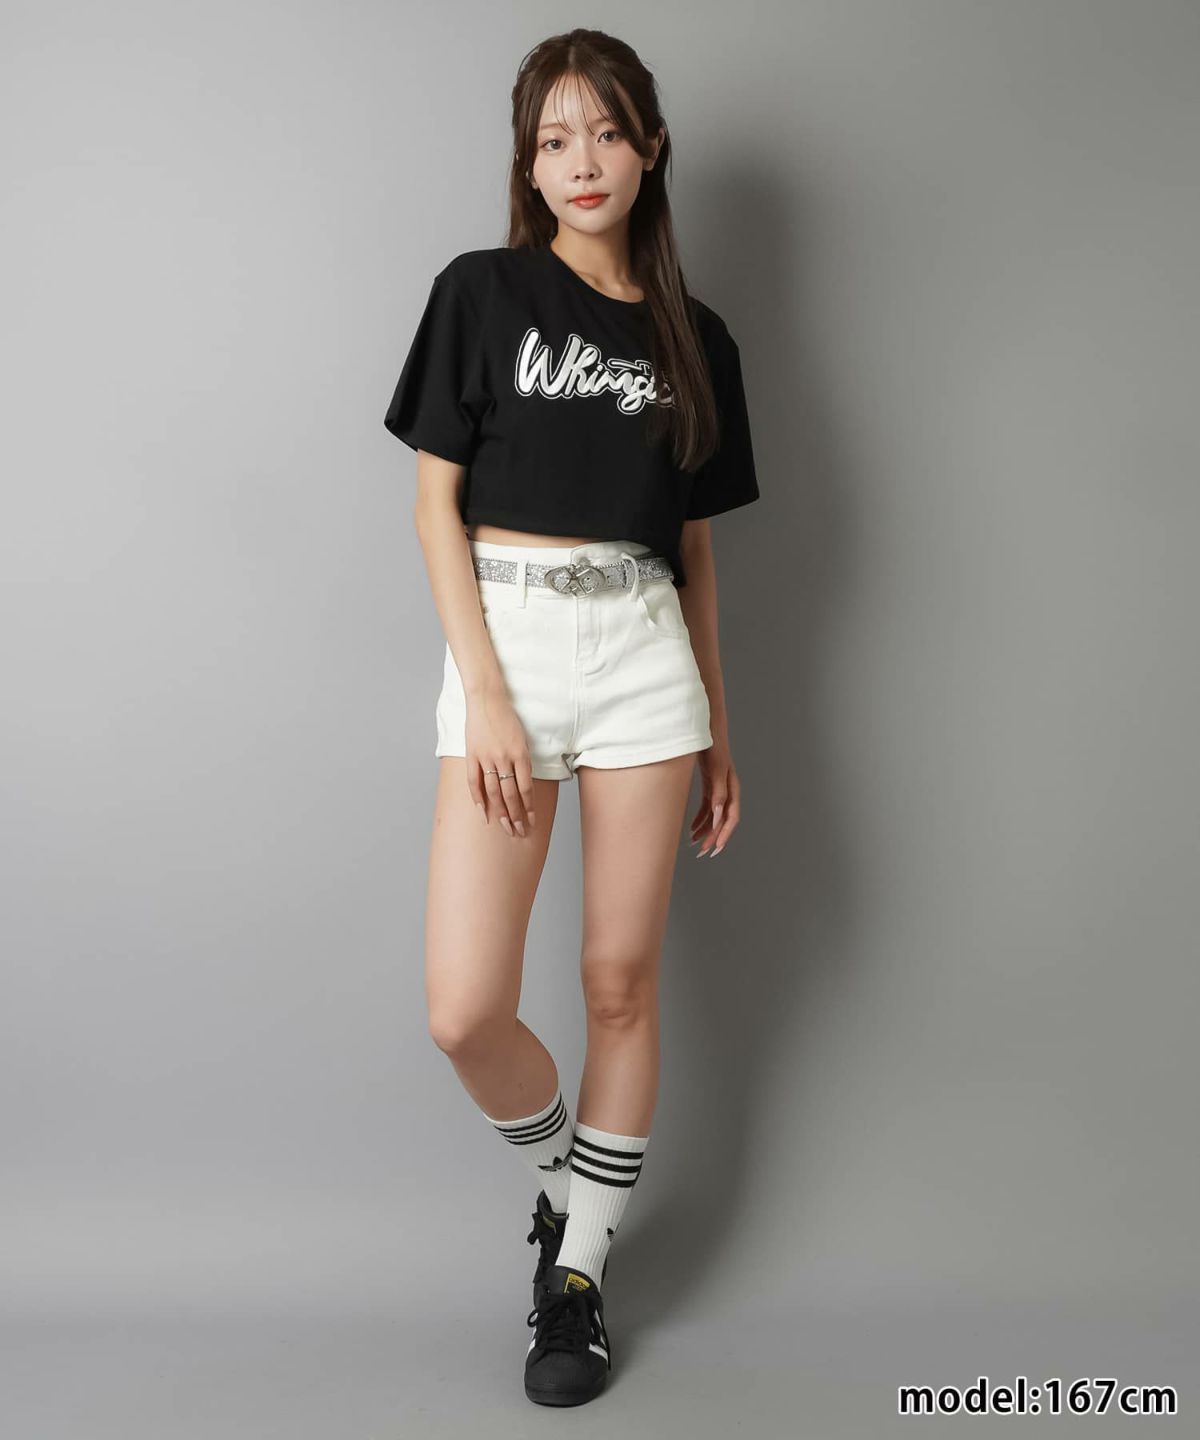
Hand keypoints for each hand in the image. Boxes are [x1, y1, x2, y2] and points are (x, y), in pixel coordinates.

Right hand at [465, 693, 535, 837]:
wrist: (487, 699)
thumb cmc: (507, 718)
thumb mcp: (521, 739)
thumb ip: (522, 761)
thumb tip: (524, 785)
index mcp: (520, 754)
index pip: (526, 788)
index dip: (529, 807)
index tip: (532, 821)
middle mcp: (504, 758)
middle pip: (511, 795)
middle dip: (516, 816)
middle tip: (519, 832)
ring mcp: (486, 758)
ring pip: (494, 792)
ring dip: (500, 813)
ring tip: (505, 828)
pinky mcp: (472, 755)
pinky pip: (474, 782)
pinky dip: (478, 799)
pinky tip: (483, 813)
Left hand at [690, 735, 740, 856]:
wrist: (705, 727)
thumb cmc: (712, 746)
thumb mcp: (715, 769)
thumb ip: (718, 792)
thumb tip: (719, 815)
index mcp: (732, 787)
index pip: (732, 817)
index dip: (725, 834)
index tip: (715, 848)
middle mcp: (728, 789)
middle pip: (724, 820)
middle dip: (714, 837)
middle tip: (703, 853)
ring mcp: (718, 787)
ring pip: (714, 816)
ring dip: (705, 830)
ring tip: (694, 844)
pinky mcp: (710, 784)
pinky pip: (707, 807)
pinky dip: (700, 819)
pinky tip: (691, 828)